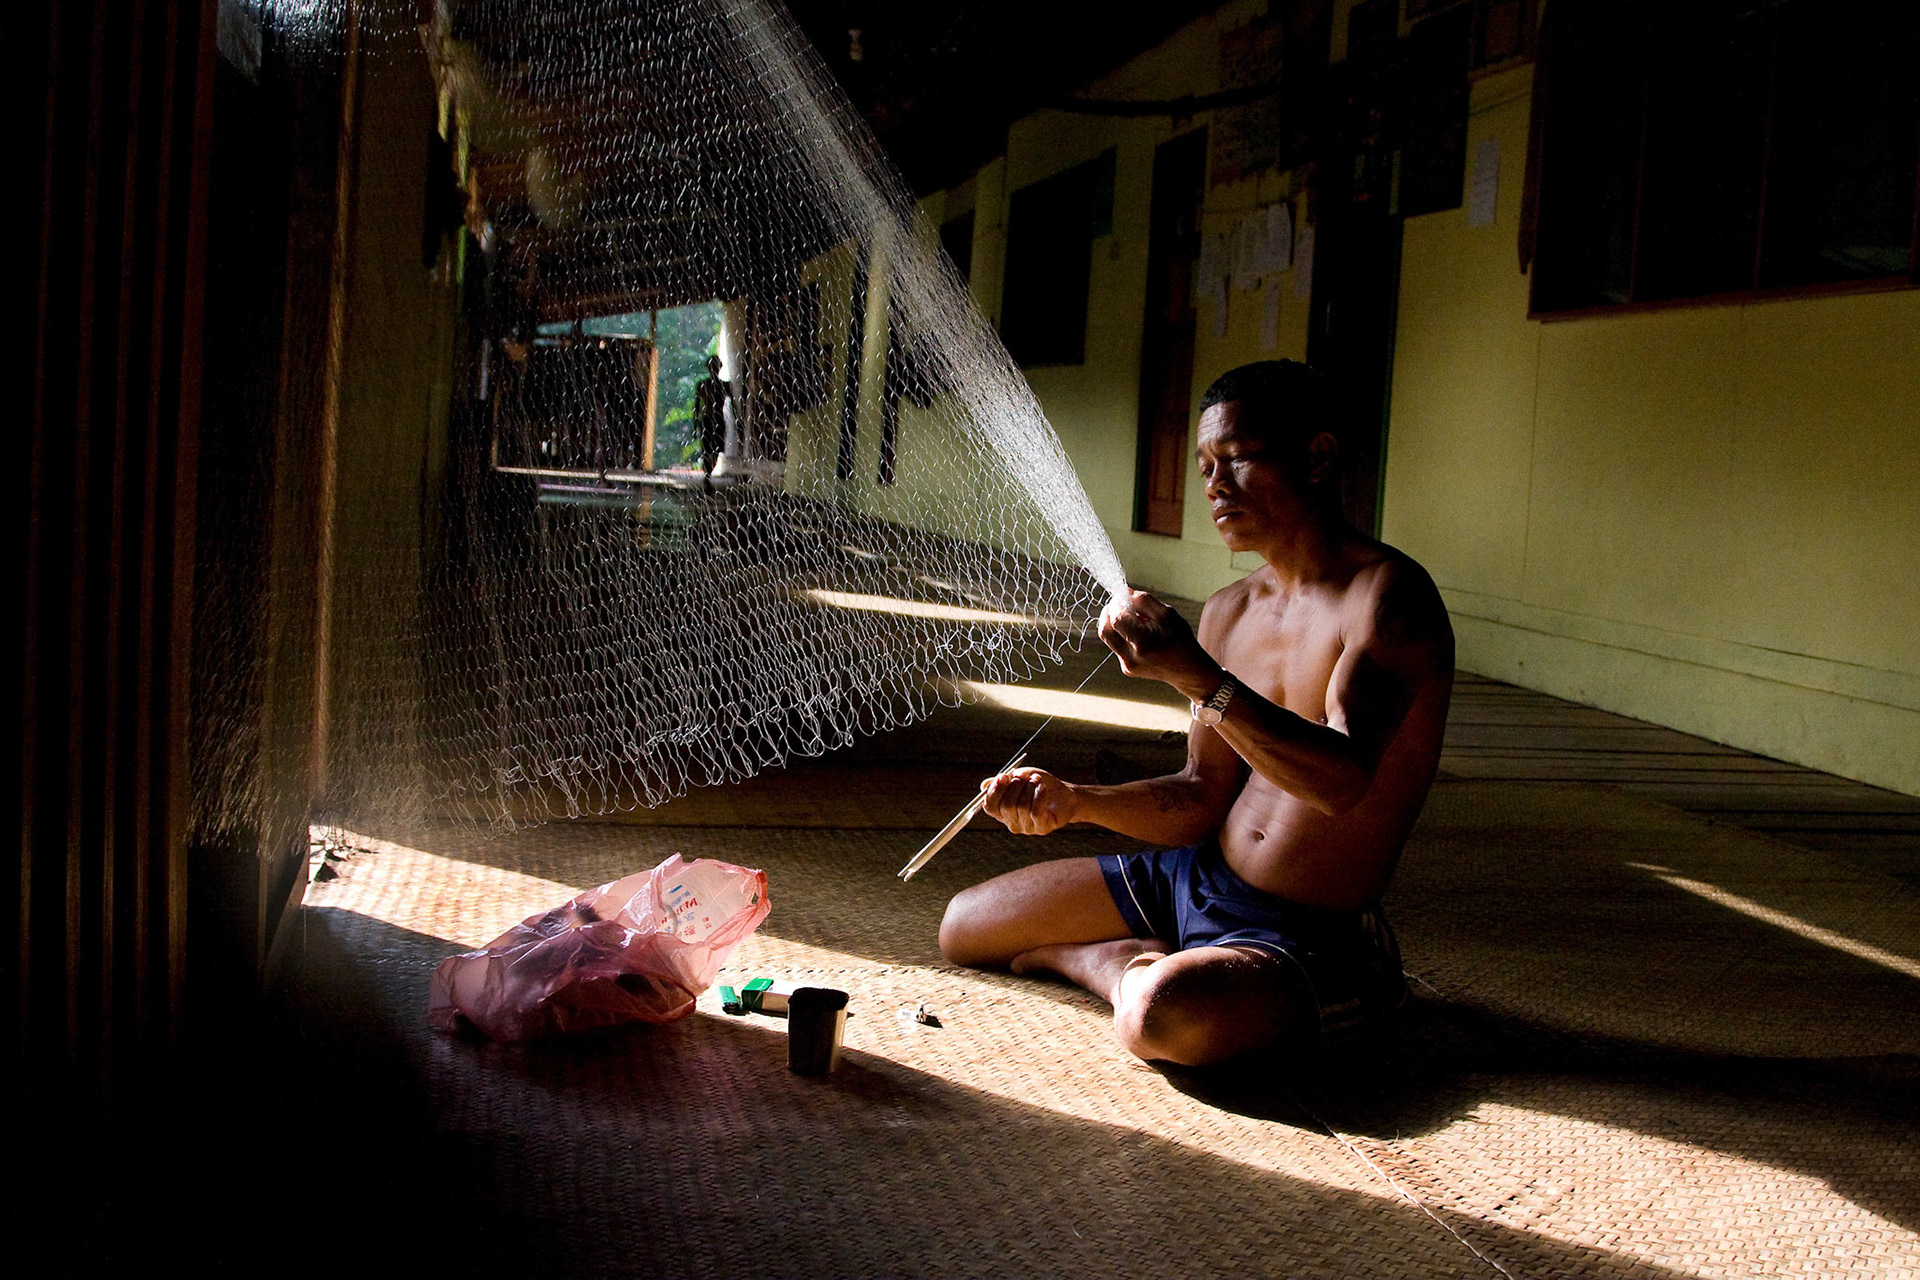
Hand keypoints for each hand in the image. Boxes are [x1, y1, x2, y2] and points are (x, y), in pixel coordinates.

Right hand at [981, 767, 1077, 835]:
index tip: (1004, 776)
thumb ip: (1002, 781)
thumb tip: (984, 786)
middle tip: (1025, 777)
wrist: (1064, 795)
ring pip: (1021, 807)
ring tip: (1037, 780)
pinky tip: (1042, 787)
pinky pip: (1035, 812)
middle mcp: (1012, 822)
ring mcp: (1026, 828)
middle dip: (1015, 787)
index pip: (990, 806)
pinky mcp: (1041, 828)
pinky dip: (1038, 796)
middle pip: (1005, 806)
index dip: (995, 791)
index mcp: (1002, 811)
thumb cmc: (1039, 785)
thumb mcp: (1020, 778)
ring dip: (1029, 789)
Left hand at [1099, 590, 1220, 700]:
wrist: (1187, 670)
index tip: (1124, 594)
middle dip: (1110, 611)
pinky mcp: (1127, 668)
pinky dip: (1122, 633)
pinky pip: (1116, 645)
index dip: (1117, 603)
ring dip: (1113, 621)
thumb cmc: (1180, 639)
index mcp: (1143, 643)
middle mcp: (1131, 658)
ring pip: (1107, 637)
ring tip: (1129, 615)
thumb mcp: (1168, 615)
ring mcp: (1127, 665)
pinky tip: (1137, 631)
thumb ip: (1144, 602)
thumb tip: (1123, 593)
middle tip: (1121, 602)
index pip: (1117, 619)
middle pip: (1105, 629)